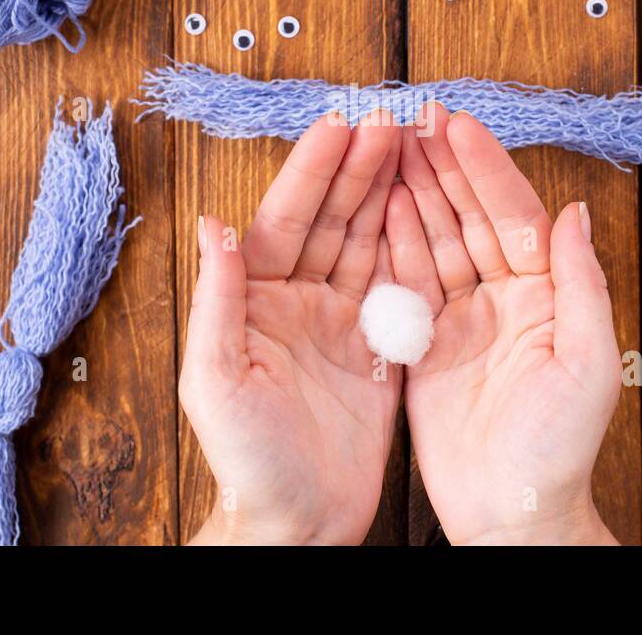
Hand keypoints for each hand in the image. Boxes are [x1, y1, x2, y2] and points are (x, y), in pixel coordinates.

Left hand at [181, 111, 401, 544]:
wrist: (297, 521)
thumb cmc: (246, 458)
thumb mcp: (217, 378)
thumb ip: (218, 300)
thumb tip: (213, 225)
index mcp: (256, 300)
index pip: (286, 219)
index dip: (313, 171)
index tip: (340, 124)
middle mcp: (298, 301)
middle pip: (332, 220)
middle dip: (359, 167)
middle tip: (391, 119)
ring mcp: (340, 323)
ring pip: (367, 242)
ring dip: (387, 193)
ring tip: (413, 147)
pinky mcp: (377, 351)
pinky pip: (396, 287)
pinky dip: (412, 247)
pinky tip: (428, 210)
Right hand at [388, 104, 621, 544]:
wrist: (513, 511)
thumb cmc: (561, 447)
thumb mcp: (589, 363)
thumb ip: (582, 284)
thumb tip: (576, 212)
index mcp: (547, 294)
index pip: (513, 215)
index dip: (486, 169)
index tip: (460, 126)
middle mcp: (504, 297)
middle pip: (470, 216)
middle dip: (444, 166)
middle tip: (416, 117)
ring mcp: (463, 318)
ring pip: (436, 239)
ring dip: (415, 191)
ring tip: (391, 145)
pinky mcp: (426, 344)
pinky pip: (409, 283)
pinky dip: (394, 243)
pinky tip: (381, 205)